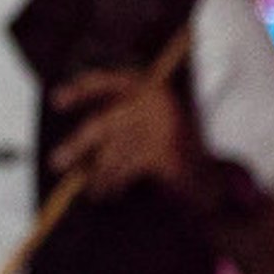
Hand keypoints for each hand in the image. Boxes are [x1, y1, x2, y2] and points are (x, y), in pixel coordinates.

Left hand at [47, 59, 210, 206]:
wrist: (216, 178)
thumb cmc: (177, 154)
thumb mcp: (151, 128)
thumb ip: (121, 124)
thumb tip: (78, 141)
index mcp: (153, 88)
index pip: (109, 82)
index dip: (82, 90)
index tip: (57, 100)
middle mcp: (158, 102)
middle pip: (104, 123)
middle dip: (77, 145)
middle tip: (56, 163)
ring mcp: (163, 126)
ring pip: (113, 151)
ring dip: (98, 173)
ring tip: (92, 189)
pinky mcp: (165, 152)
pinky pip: (126, 168)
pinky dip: (114, 182)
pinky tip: (108, 192)